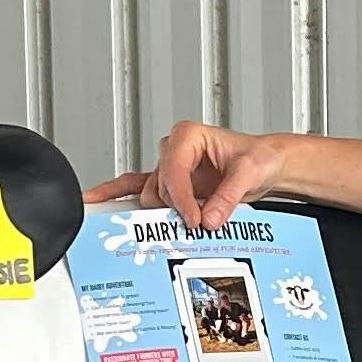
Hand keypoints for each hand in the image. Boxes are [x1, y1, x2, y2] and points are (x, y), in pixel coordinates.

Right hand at [84, 120, 290, 228]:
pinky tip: (98, 200)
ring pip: (153, 196)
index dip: (181, 199)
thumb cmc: (256, 157)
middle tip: (191, 225)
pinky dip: (117, 195)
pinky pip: (136, 188)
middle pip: (158, 187)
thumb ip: (227, 197)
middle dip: (175, 208)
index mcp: (188, 135)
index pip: (173, 171)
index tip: (194, 220)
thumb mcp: (248, 173)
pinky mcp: (170, 185)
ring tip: (186, 223)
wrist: (264, 163)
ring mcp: (170, 168)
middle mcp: (174, 149)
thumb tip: (209, 218)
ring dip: (168, 213)